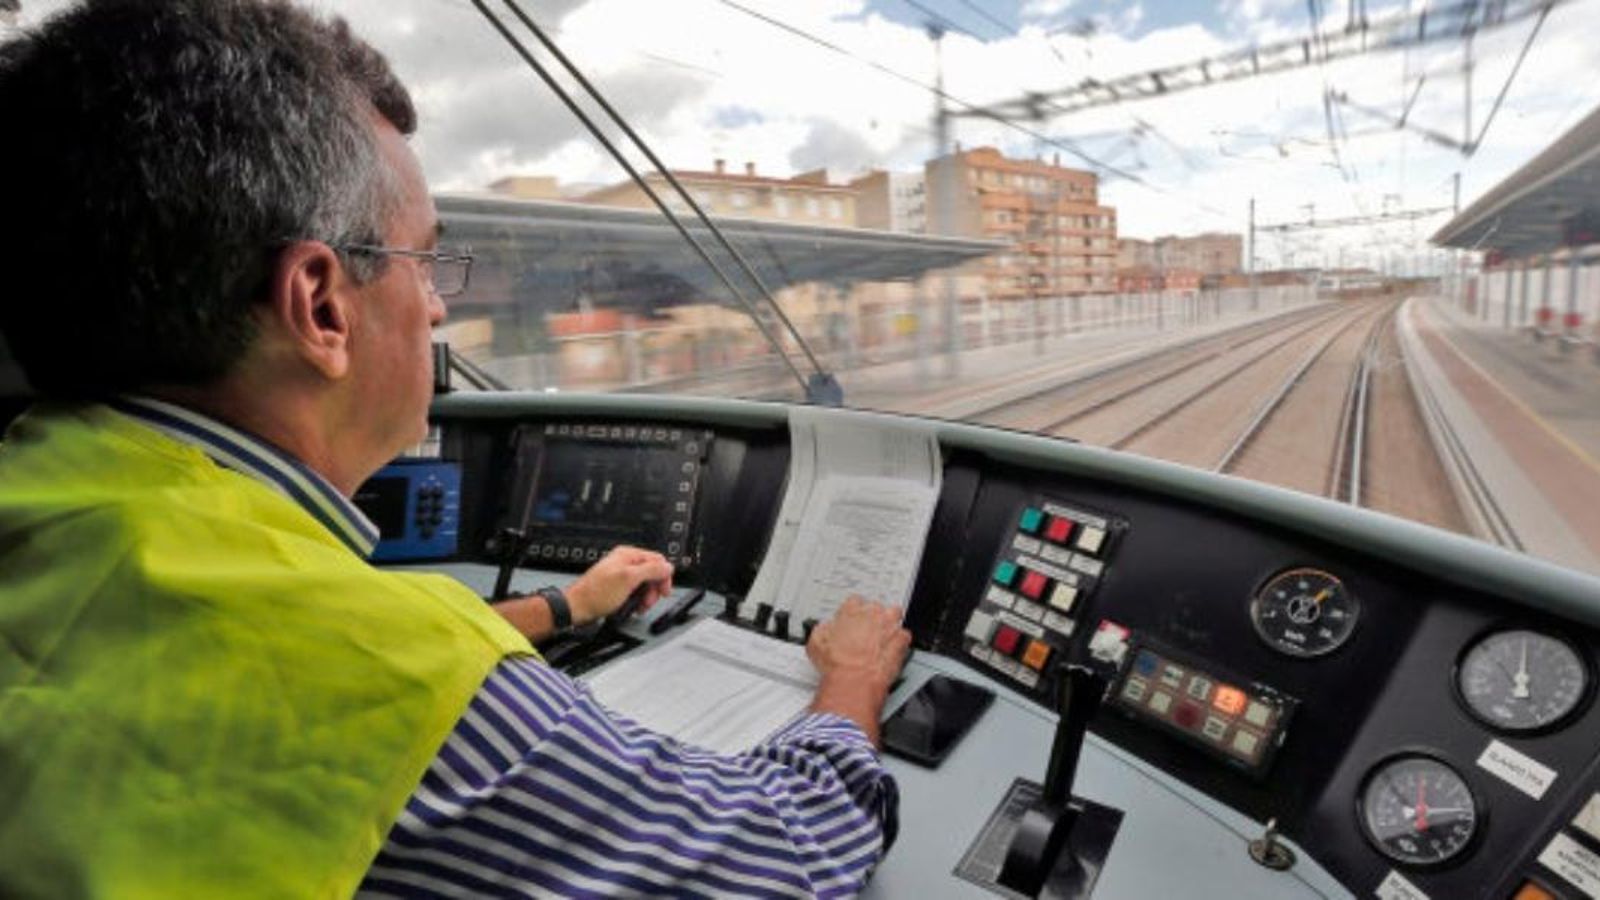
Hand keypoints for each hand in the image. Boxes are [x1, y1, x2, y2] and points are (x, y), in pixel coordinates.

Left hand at [564, 545, 673, 624]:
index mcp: (628, 555)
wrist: (577, 608)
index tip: (663, 591)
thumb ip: (650, 570)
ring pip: (644, 585)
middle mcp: (625, 563)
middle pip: (652, 573)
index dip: (663, 576)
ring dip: (645, 598)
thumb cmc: (596, 593)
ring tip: (638, 606)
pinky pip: (634, 592)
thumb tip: (667, 566)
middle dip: (653, 589)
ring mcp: (621, 575)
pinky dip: (636, 601)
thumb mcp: (628, 579)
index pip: (657, 560)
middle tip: (648, 601)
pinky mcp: (617, 588)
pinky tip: (631, 607)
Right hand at [805, 596, 910, 744]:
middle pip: (877, 606)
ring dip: (890, 623)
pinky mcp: (901, 641)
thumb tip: (825, 629)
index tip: (852, 620)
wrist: (854, 680)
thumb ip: (823, 629)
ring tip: (884, 635)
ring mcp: (889, 626)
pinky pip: (904, 636)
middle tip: (867, 630)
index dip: (854, 612)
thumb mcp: (816, 643)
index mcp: (851, 611)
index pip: (855, 601)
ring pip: (895, 614)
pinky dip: (900, 642)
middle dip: (873, 616)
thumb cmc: (837, 664)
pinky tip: (893, 649)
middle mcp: (872, 614)